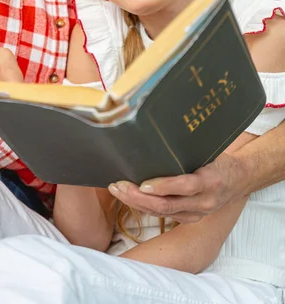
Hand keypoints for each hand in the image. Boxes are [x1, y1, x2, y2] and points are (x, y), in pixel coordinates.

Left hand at [108, 153, 245, 222]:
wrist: (239, 180)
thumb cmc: (219, 160)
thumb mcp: (208, 152)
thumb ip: (186, 152)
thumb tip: (156, 136)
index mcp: (210, 181)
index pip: (185, 186)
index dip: (163, 186)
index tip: (143, 184)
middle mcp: (204, 202)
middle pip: (167, 205)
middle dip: (139, 197)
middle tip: (119, 185)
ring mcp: (196, 214)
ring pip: (162, 212)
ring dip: (136, 203)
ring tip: (117, 190)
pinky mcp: (189, 219)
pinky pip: (163, 215)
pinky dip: (143, 206)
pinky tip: (129, 197)